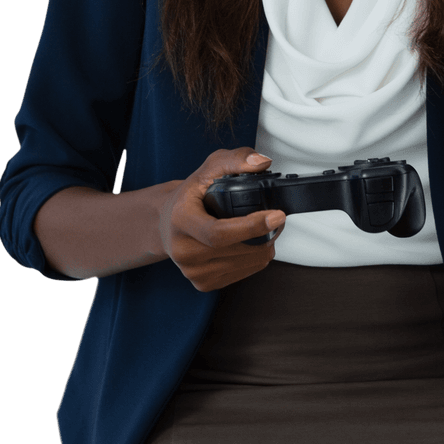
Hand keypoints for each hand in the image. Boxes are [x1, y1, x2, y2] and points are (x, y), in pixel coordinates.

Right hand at [157, 147, 284, 291]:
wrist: (166, 223)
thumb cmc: (190, 196)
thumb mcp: (209, 168)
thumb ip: (235, 159)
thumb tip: (261, 163)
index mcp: (181, 220)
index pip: (219, 233)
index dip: (251, 226)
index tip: (276, 215)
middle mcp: (183, 250)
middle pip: (239, 250)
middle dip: (267, 234)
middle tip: (277, 217)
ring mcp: (193, 271)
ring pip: (247, 263)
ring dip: (264, 246)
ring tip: (261, 228)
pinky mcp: (203, 284)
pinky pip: (244, 274)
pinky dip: (255, 258)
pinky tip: (248, 243)